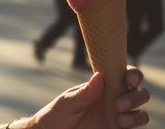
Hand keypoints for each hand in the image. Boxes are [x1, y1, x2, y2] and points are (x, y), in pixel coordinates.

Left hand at [25, 67, 149, 127]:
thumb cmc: (57, 115)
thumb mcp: (66, 103)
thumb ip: (84, 92)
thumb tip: (99, 75)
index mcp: (102, 87)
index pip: (123, 75)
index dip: (132, 74)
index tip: (129, 79)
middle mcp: (114, 100)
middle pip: (139, 93)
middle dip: (135, 96)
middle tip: (118, 104)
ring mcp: (118, 117)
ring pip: (141, 113)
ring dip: (136, 114)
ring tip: (119, 119)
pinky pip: (136, 128)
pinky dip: (134, 124)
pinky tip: (120, 125)